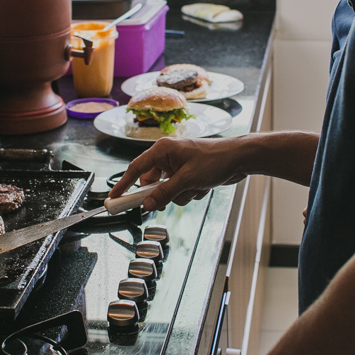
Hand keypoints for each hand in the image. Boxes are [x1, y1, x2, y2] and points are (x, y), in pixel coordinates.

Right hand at [110, 136, 251, 210]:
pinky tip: (203, 186)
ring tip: (195, 188)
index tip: (114, 198)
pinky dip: (190, 193)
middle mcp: (168, 156)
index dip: (123, 184)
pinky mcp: (188, 173)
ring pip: (167, 190)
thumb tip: (147, 204)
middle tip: (165, 201)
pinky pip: (180, 190)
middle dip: (162, 194)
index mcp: (163, 150)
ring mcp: (178, 165)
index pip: (135, 168)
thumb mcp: (187, 180)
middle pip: (151, 182)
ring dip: (180, 195)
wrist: (240, 158)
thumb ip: (164, 193)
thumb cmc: (215, 160)